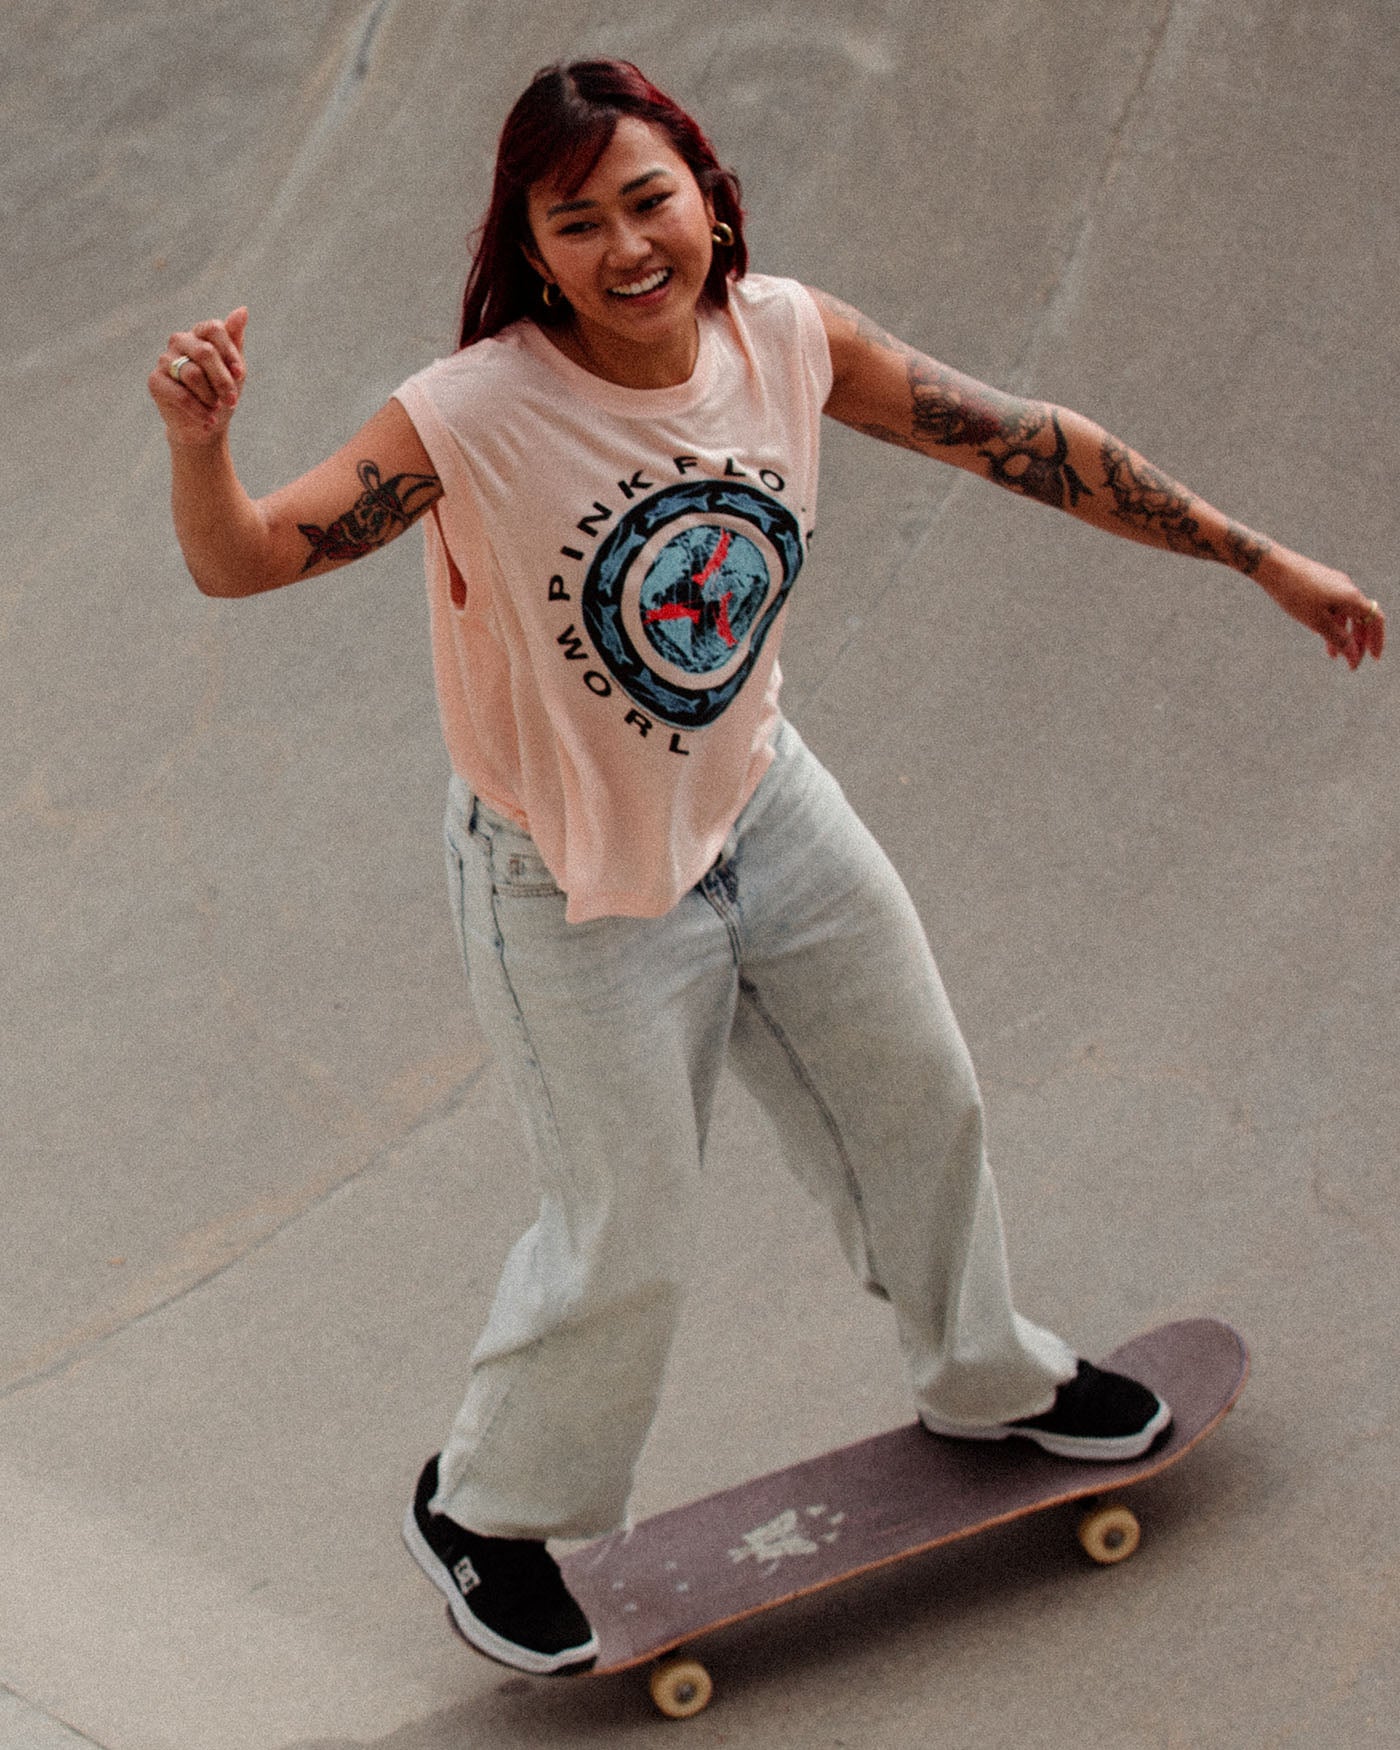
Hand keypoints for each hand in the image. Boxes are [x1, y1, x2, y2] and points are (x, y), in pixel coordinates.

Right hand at [148, 308, 248, 446]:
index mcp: (200, 334)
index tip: (240, 374)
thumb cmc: (221, 393)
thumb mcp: (235, 369)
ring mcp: (165, 359)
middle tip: (232, 400)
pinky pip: (181, 394)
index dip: (230, 353)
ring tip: (216, 409)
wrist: (205, 424)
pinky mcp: (155, 380)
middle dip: (223, 380)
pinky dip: (199, 410)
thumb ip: (236, 340)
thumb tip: (243, 309)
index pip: (214, 328)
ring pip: (193, 374)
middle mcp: (180, 341)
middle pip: (205, 352)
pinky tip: (208, 420)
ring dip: (211, 397)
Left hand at [1257, 548, 1384, 670]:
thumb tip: (1354, 656)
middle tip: (1350, 662)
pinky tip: (1318, 633)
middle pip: (1361, 618)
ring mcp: (1334, 584)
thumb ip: (1338, 639)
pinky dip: (1330, 622)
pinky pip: (1333, 605)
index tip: (1373, 659)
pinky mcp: (1321, 582)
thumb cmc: (1295, 594)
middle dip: (1357, 642)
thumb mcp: (1317, 622)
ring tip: (1331, 655)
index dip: (1377, 640)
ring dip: (1341, 634)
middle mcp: (1347, 588)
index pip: (1375, 620)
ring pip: (1345, 613)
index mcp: (1351, 597)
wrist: (1273, 566)